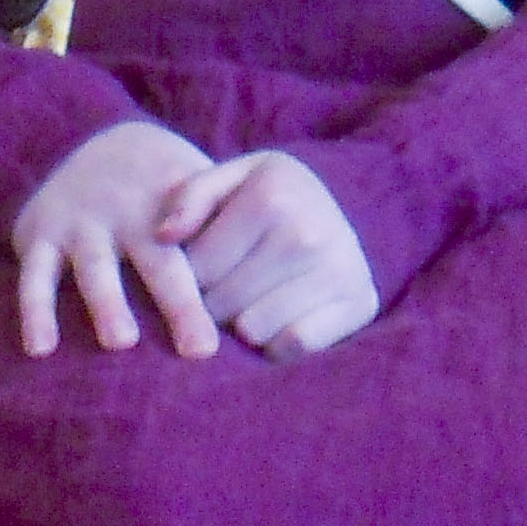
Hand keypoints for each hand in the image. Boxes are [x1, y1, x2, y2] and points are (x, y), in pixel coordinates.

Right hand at [11, 118, 220, 359]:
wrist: (83, 138)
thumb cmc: (155, 189)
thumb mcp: (190, 192)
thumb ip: (222, 237)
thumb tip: (274, 304)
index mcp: (173, 206)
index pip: (203, 251)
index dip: (221, 287)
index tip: (244, 327)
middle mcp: (127, 213)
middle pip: (158, 262)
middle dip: (179, 304)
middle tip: (201, 348)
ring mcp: (81, 224)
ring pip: (96, 268)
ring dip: (108, 303)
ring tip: (122, 341)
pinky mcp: (38, 235)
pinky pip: (33, 277)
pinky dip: (35, 312)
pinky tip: (40, 349)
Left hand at [156, 151, 379, 359]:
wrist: (336, 212)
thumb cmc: (268, 199)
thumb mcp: (229, 180)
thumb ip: (189, 197)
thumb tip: (166, 236)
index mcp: (271, 195)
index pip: (197, 269)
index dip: (188, 278)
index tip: (201, 269)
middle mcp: (308, 232)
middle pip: (222, 303)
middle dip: (212, 306)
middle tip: (226, 290)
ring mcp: (340, 268)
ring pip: (253, 330)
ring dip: (242, 326)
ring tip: (250, 302)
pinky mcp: (360, 302)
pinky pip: (295, 345)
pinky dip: (279, 343)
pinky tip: (278, 320)